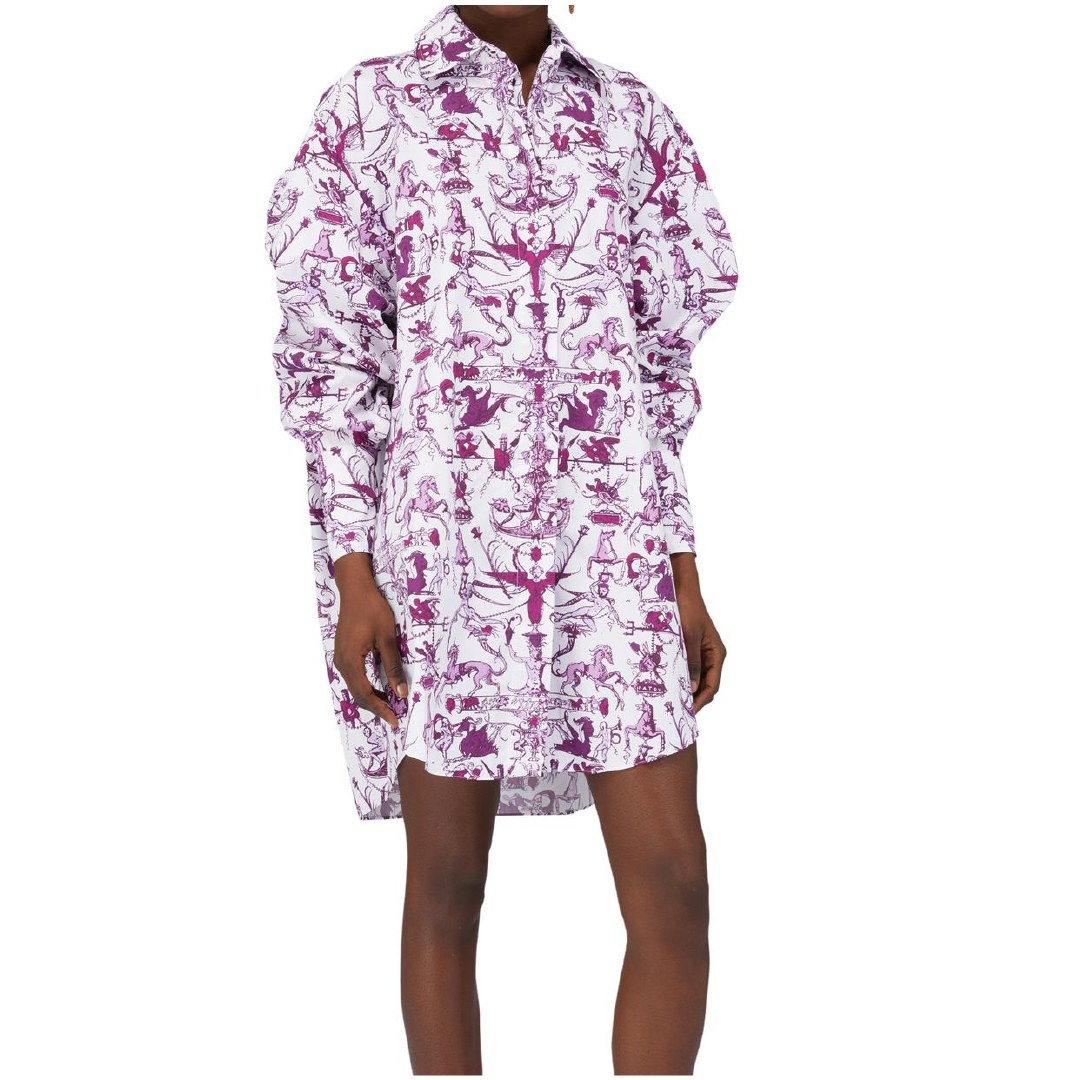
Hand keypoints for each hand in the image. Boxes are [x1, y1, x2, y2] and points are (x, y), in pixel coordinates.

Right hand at [331, 552, 407, 727]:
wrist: (355, 589)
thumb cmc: (372, 609)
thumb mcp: (387, 638)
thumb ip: (393, 666)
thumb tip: (402, 692)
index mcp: (351, 661)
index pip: (365, 695)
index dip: (381, 709)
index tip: (396, 719)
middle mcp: (342, 663)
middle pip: (358, 694)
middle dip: (376, 707)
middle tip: (395, 716)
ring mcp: (340, 658)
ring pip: (355, 687)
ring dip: (371, 698)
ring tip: (390, 705)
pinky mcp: (343, 653)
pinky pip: (354, 677)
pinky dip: (366, 687)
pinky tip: (379, 688)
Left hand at [670, 552, 725, 711]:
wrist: (681, 589)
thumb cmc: (687, 610)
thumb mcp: (689, 637)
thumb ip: (692, 662)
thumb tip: (693, 688)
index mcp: (716, 653)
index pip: (712, 685)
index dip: (701, 701)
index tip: (689, 712)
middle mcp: (711, 655)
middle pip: (704, 685)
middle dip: (693, 698)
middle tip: (677, 712)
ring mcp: (700, 652)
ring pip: (695, 678)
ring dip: (685, 689)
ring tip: (671, 701)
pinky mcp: (689, 648)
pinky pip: (686, 668)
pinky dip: (679, 677)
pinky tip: (667, 684)